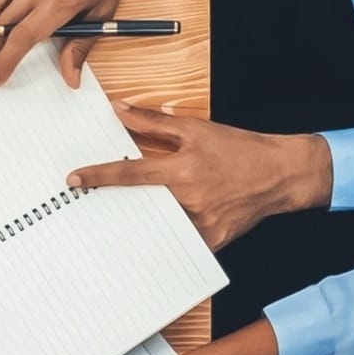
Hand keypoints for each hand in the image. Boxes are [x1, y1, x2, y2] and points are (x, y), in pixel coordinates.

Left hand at [70, 102, 331, 248]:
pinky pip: (180, 244)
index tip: (72, 180)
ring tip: (120, 224)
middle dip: (116, 206)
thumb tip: (119, 111)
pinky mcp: (212, 241)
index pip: (130, 173)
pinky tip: (152, 237)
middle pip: (139, 206)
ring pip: (157, 228)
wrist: (281, 174)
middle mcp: (189, 199)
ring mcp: (202, 224)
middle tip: (90, 208)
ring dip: (139, 223)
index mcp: (182, 170)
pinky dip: (166, 238)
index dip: (98, 176)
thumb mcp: (196, 129)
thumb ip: (152, 123)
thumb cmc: (239, 149)